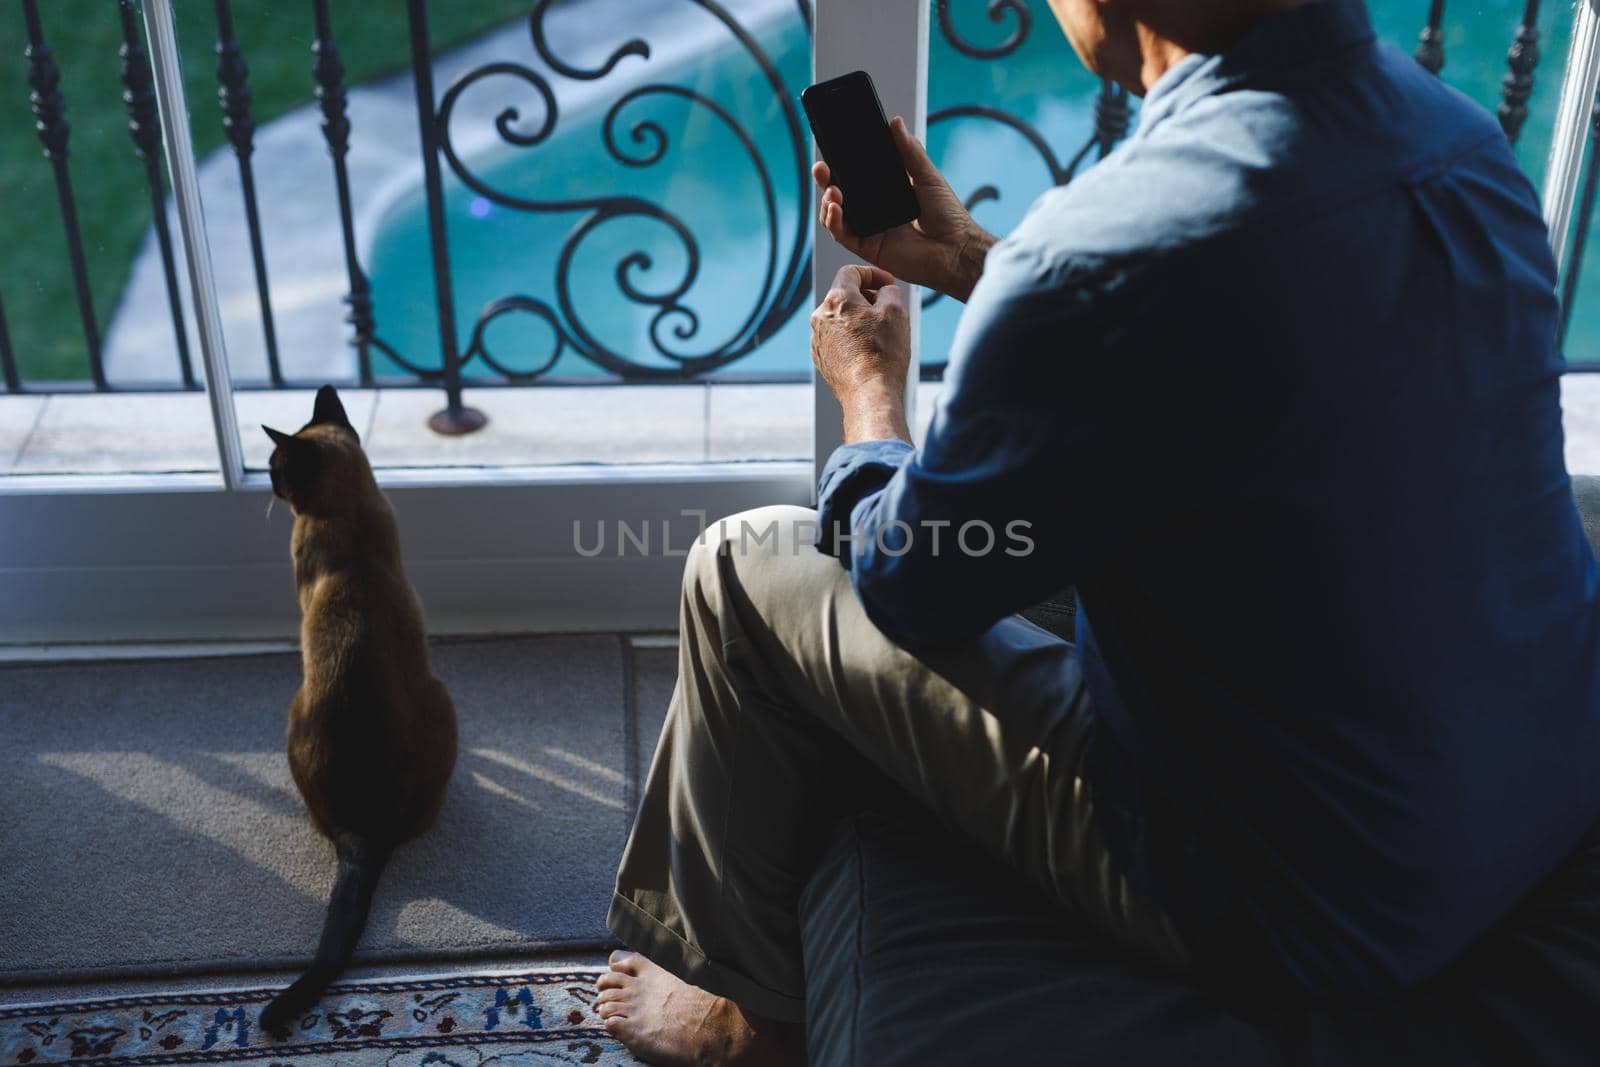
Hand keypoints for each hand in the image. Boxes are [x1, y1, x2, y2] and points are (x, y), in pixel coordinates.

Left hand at [811, 264, 911, 443]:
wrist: (869, 395)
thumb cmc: (883, 353)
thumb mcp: (896, 311)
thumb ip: (890, 290)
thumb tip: (884, 291)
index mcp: (836, 300)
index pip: (851, 272)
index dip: (873, 273)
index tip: (887, 283)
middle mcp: (820, 318)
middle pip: (844, 296)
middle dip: (867, 298)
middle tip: (888, 309)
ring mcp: (818, 340)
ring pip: (841, 319)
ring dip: (860, 320)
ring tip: (881, 334)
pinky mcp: (821, 359)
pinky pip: (837, 340)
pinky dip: (852, 339)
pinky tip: (870, 352)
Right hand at [813, 116, 996, 302]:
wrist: (956, 249)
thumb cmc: (948, 216)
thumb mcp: (927, 175)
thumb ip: (909, 150)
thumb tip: (895, 122)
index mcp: (886, 192)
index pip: (856, 177)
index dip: (840, 165)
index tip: (831, 151)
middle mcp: (874, 211)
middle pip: (840, 194)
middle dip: (825, 180)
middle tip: (821, 168)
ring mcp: (869, 230)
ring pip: (835, 215)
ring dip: (828, 201)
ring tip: (832, 191)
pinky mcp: (867, 248)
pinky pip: (842, 235)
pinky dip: (834, 221)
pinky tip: (835, 208)